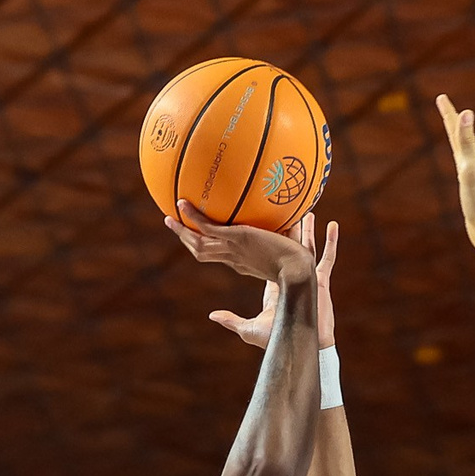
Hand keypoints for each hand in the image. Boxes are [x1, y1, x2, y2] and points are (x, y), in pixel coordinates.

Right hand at [166, 197, 315, 285]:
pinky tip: (182, 203)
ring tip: (170, 217)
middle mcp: (233, 258)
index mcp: (243, 263)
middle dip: (187, 240)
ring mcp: (233, 249)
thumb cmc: (302, 265)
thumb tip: (305, 213)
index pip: (220, 256)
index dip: (209, 247)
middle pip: (202, 252)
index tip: (203, 237)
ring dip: (182, 232)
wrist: (299, 272)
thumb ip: (294, 231)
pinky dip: (192, 217)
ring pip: (199, 244)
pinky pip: (207, 228)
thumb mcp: (294, 247)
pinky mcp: (236, 239)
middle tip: (175, 226)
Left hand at [211, 215, 337, 347]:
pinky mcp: (319, 280)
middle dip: (284, 232)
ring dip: (306, 229)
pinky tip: (330, 224)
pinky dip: (330, 241)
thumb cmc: (276, 339)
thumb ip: (231, 320)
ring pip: (306, 247)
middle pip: (284, 249)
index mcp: (273, 287)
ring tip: (305, 211)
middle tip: (280, 212)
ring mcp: (306, 278)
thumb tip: (212, 314)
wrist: (301, 344)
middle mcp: (290, 279)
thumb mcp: (249, 328)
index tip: (255, 233)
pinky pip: (326, 256)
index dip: (260, 248)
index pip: (262, 261)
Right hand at [434, 92, 474, 252]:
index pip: (457, 132)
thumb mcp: (470, 169)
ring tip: (456, 137)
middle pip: (461, 140)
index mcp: (470, 161)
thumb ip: (468, 142)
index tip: (441, 97)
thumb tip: (468, 112)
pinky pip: (466, 176)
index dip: (449, 114)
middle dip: (452, 122)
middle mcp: (474, 168)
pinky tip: (465, 172)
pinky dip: (463, 168)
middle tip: (444, 106)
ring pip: (465, 157)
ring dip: (459, 145)